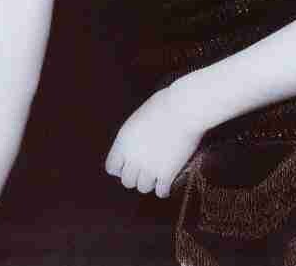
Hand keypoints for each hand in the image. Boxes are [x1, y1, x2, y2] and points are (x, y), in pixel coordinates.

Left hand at [104, 83, 205, 198]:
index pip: (112, 167)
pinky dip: (164, 189)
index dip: (121, 167)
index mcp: (123, 141)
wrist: (184, 109)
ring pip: (143, 188)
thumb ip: (135, 135)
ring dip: (150, 182)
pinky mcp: (167, 173)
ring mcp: (149, 167)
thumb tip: (138, 143)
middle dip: (136, 176)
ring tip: (158, 175)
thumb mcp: (140, 117)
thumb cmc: (165, 104)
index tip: (130, 164)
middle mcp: (133, 157)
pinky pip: (161, 192)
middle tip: (146, 170)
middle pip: (127, 181)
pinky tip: (169, 182)